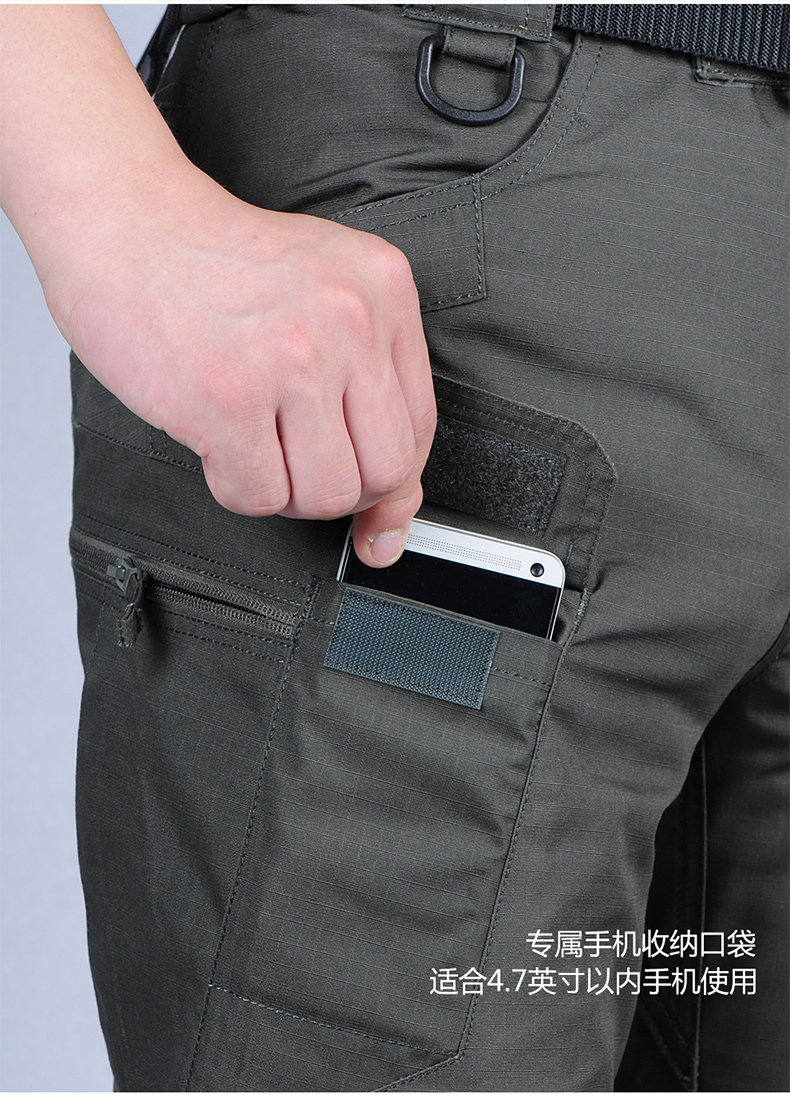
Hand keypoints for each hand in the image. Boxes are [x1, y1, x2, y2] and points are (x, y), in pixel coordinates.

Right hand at [51, 164, 436, 566]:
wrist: (120, 217)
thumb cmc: (211, 260)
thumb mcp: (319, 293)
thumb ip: (367, 386)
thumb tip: (393, 513)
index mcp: (383, 290)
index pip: (420, 426)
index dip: (393, 483)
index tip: (372, 509)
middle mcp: (350, 321)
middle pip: (386, 471)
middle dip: (340, 492)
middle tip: (297, 467)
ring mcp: (292, 359)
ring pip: (328, 495)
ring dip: (286, 493)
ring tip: (252, 447)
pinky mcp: (229, 398)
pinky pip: (260, 497)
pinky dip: (234, 488)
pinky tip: (215, 443)